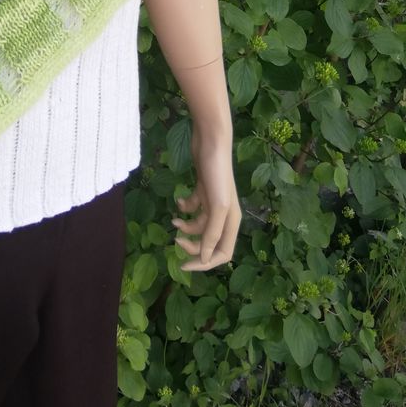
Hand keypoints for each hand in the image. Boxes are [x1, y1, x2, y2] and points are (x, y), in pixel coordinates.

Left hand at [170, 129, 240, 270]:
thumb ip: (212, 233)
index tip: (183, 264)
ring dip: (185, 227)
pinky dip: (184, 208)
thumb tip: (206, 259)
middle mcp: (224, 215)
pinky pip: (193, 208)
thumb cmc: (216, 174)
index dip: (205, 263)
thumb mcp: (216, 207)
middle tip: (175, 240)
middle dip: (192, 245)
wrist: (210, 143)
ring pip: (199, 227)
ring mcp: (213, 202)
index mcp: (231, 222)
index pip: (222, 253)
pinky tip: (179, 201)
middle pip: (209, 243)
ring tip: (173, 220)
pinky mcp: (202, 190)